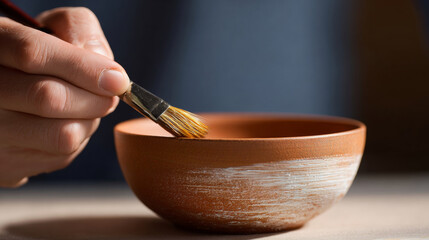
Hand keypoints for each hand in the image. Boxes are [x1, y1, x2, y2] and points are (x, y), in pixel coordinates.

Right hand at [0, 7, 129, 186]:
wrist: (6, 93)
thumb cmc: (38, 56)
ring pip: (61, 136)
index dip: (83, 68)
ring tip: (84, 108)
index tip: (118, 80)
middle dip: (94, 98)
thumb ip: (79, 31)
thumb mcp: (53, 27)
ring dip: (88, 122)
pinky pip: (60, 158)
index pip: (32, 53)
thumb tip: (108, 73)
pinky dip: (77, 140)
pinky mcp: (5, 164)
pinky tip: (66, 123)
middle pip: (48, 98)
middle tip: (109, 95)